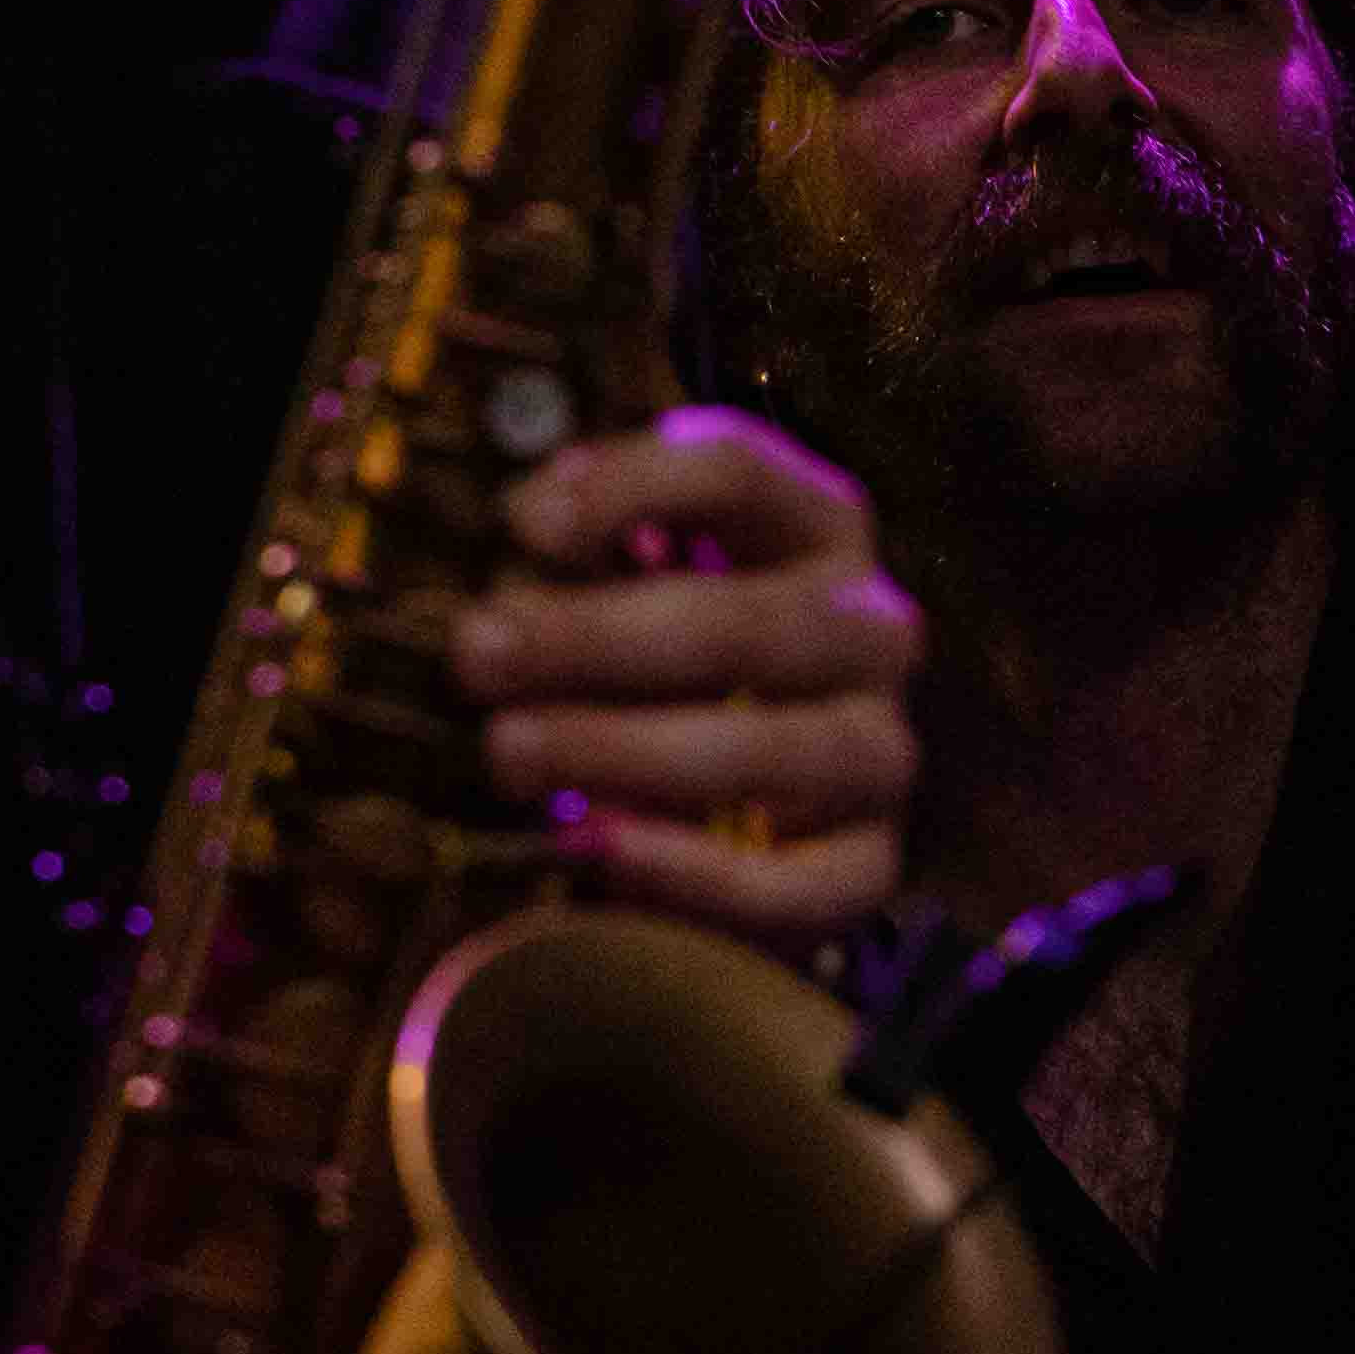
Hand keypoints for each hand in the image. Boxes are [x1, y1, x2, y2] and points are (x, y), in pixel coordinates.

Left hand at [449, 408, 919, 942]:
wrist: (716, 810)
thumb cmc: (645, 660)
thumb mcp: (615, 578)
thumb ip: (575, 553)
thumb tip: (528, 549)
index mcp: (813, 527)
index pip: (740, 471)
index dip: (631, 487)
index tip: (523, 526)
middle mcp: (868, 628)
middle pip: (744, 622)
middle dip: (593, 639)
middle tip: (476, 655)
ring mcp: (878, 748)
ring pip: (774, 749)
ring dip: (626, 749)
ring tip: (509, 751)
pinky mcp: (869, 863)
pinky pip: (799, 882)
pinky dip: (695, 871)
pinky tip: (598, 849)